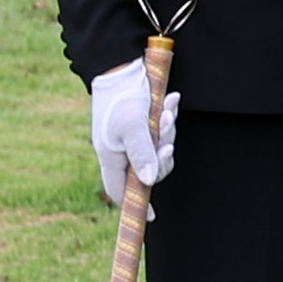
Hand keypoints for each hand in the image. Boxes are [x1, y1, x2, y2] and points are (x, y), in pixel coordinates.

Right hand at [86, 58, 175, 205]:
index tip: (152, 216)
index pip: (121, 189)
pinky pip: (162, 128)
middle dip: (163, 157)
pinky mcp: (145, 121)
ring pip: (160, 147)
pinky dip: (168, 117)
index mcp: (111, 156)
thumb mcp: (132, 127)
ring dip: (168, 131)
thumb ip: (142, 154)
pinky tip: (171, 101)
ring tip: (166, 110)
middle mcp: (122, 149)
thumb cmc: (121, 98)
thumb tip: (150, 182)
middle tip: (167, 142)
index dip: (135, 202)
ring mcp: (134, 136)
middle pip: (150, 169)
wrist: (122, 65)